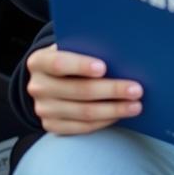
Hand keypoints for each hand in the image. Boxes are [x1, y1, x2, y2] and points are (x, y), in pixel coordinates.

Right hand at [26, 43, 142, 134]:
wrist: (49, 78)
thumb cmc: (69, 57)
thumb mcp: (70, 47)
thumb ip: (86, 47)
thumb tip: (120, 53)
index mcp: (39, 61)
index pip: (58, 63)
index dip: (80, 65)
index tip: (103, 68)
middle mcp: (38, 86)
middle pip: (78, 90)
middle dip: (110, 90)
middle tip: (136, 89)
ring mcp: (43, 109)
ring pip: (83, 112)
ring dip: (113, 110)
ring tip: (135, 105)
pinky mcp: (52, 126)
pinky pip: (82, 127)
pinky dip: (104, 121)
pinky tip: (120, 115)